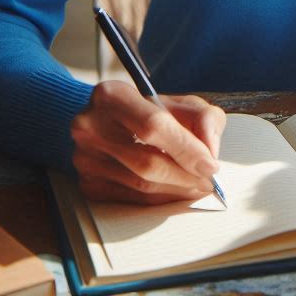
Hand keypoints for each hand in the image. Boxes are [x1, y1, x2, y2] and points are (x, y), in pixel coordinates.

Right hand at [70, 80, 225, 204]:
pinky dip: (159, 199)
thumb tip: (210, 152)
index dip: (186, 148)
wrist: (110, 120)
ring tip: (198, 187)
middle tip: (209, 182)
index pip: (153, 126)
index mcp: (112, 96)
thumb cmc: (150, 110)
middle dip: (185, 176)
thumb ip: (204, 118)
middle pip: (146, 162)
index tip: (211, 166)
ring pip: (140, 185)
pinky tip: (176, 191)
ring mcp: (84, 158)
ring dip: (176, 191)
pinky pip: (131, 199)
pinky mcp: (86, 183)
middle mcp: (90, 126)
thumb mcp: (180, 102)